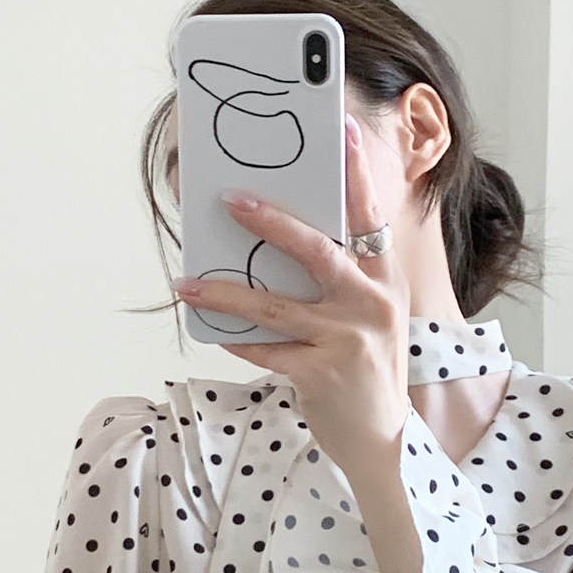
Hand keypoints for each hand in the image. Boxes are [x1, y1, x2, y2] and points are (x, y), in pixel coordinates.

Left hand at [172, 115, 410, 479]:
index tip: (344, 132)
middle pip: (317, 251)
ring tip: (188, 283)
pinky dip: (237, 340)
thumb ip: (338, 282)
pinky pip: (266, 349)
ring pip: (274, 306)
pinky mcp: (322, 374)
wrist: (383, 441)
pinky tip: (215, 332)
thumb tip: (277, 241)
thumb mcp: (367, 318)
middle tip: (231, 200)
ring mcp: (348, 340)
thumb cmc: (366, 370)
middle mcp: (372, 305)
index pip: (370, 218)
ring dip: (225, 293)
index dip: (357, 174)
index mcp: (384, 282)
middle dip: (271, 222)